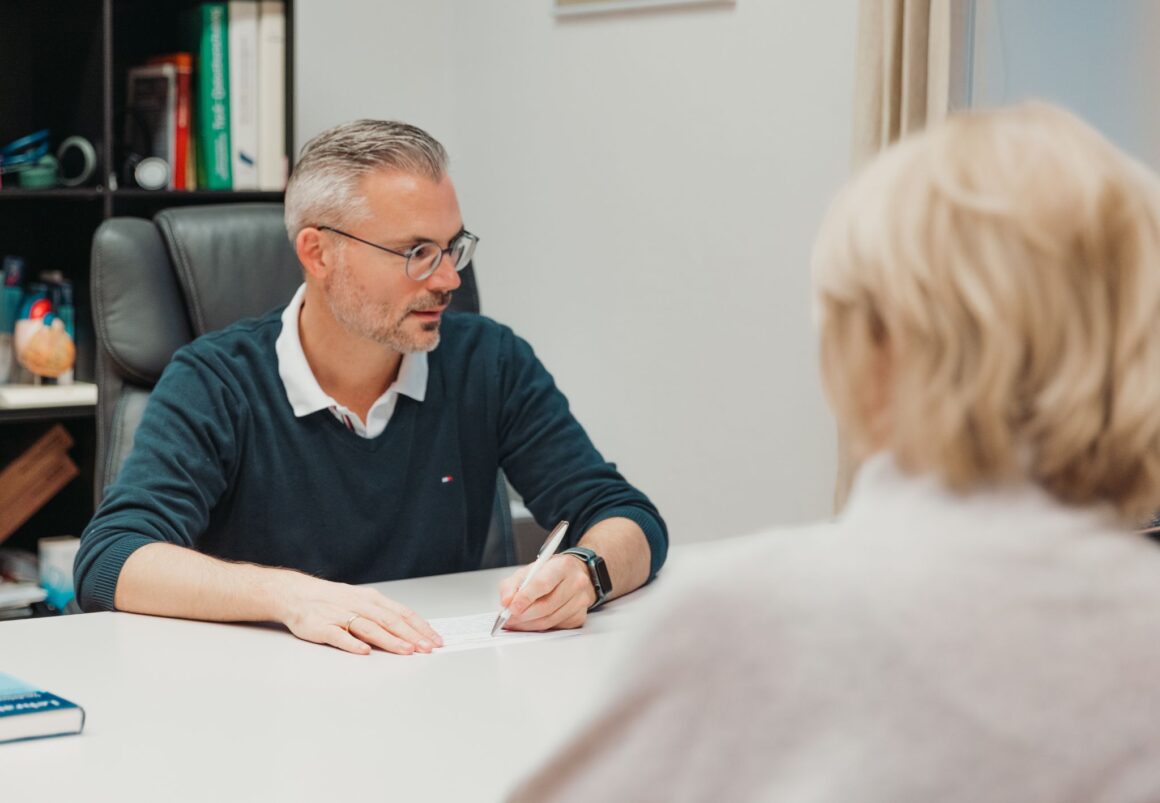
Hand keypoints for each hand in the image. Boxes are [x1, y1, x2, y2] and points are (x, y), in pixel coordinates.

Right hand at [273, 572, 442, 655]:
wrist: (297, 594)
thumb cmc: (333, 600)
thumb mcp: (362, 601)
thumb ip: (383, 614)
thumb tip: (411, 629)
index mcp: (372, 599)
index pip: (401, 613)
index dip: (420, 626)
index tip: (435, 639)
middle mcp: (359, 605)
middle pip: (389, 620)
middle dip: (411, 635)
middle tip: (427, 648)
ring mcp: (340, 615)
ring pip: (369, 628)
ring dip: (389, 640)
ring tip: (405, 650)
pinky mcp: (322, 627)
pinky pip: (339, 635)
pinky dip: (352, 643)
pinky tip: (364, 651)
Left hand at [497, 554, 594, 631]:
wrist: (575, 575)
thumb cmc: (550, 572)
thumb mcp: (528, 571)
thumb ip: (512, 585)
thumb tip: (506, 602)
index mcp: (562, 566)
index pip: (542, 584)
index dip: (525, 598)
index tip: (511, 608)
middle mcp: (575, 582)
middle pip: (546, 606)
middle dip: (523, 616)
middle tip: (509, 619)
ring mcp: (580, 601)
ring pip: (550, 620)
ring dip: (529, 624)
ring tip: (517, 622)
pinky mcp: (580, 616)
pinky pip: (556, 627)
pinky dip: (540, 627)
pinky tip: (532, 622)